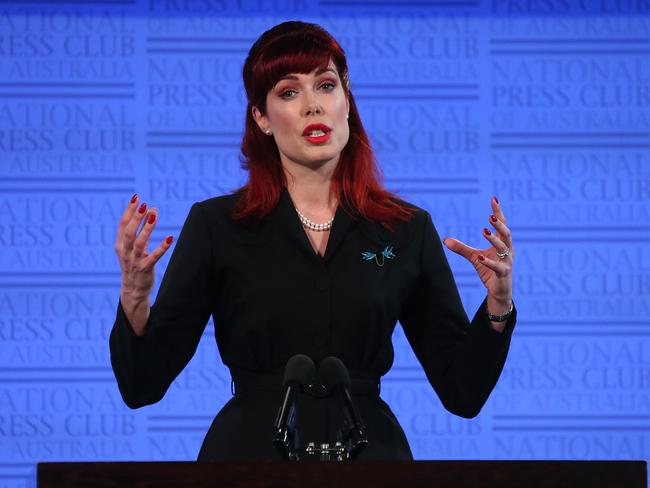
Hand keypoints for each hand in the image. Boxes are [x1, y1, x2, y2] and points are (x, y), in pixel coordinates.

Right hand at [114, 194, 173, 332]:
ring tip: (154, 215)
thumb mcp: (133, 247)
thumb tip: (151, 209)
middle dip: (136, 218)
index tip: (137, 198)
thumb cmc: (134, 264)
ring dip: (147, 229)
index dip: (129, 211)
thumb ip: (141, 229)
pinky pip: (153, 257)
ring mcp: (133, 261)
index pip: (122, 225)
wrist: (132, 290)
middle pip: (128, 232)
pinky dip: (162, 248)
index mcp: (120, 245)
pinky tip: (171, 238)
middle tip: (145, 205)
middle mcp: (124, 252)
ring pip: (139, 243)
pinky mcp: (144, 269)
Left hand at [443, 196, 512, 310]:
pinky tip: (480, 257)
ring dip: (494, 239)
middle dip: (499, 224)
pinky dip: (489, 262)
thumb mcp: (474, 257)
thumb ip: (461, 248)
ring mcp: (507, 262)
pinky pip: (498, 267)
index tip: (494, 199)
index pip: (502, 225)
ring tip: (484, 230)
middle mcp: (508, 251)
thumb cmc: (489, 270)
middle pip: (506, 234)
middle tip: (490, 216)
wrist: (498, 291)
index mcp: (502, 244)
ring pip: (504, 248)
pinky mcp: (503, 274)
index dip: (498, 212)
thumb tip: (444, 239)